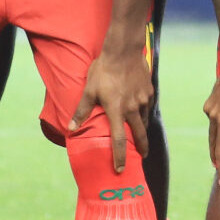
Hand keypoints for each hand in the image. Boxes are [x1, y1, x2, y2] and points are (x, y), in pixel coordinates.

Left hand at [74, 41, 154, 172]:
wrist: (124, 50)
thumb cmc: (103, 70)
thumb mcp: (89, 90)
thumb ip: (81, 111)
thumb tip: (70, 129)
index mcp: (116, 110)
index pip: (119, 140)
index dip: (120, 156)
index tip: (121, 169)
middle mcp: (132, 108)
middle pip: (139, 134)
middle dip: (141, 147)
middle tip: (142, 156)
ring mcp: (143, 99)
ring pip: (144, 119)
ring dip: (142, 129)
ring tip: (140, 135)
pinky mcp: (149, 90)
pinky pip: (148, 106)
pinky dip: (144, 112)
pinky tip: (141, 112)